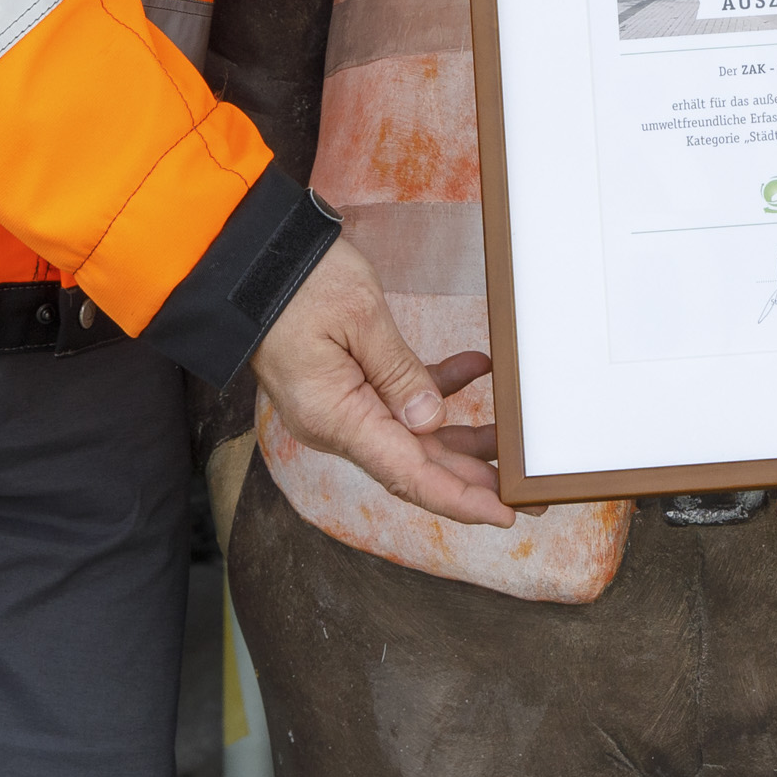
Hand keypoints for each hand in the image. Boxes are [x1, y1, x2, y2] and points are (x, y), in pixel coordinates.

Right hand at [250, 239, 513, 527]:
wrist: (248, 262)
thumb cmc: (298, 282)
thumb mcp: (360, 316)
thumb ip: (400, 372)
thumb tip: (431, 421)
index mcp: (336, 417)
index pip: (409, 475)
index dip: (461, 499)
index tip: (505, 514)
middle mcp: (337, 424)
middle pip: (416, 464)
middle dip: (474, 478)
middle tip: (529, 490)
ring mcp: (339, 406)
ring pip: (411, 435)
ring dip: (460, 436)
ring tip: (512, 437)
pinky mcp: (343, 385)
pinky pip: (396, 400)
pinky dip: (434, 386)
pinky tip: (474, 366)